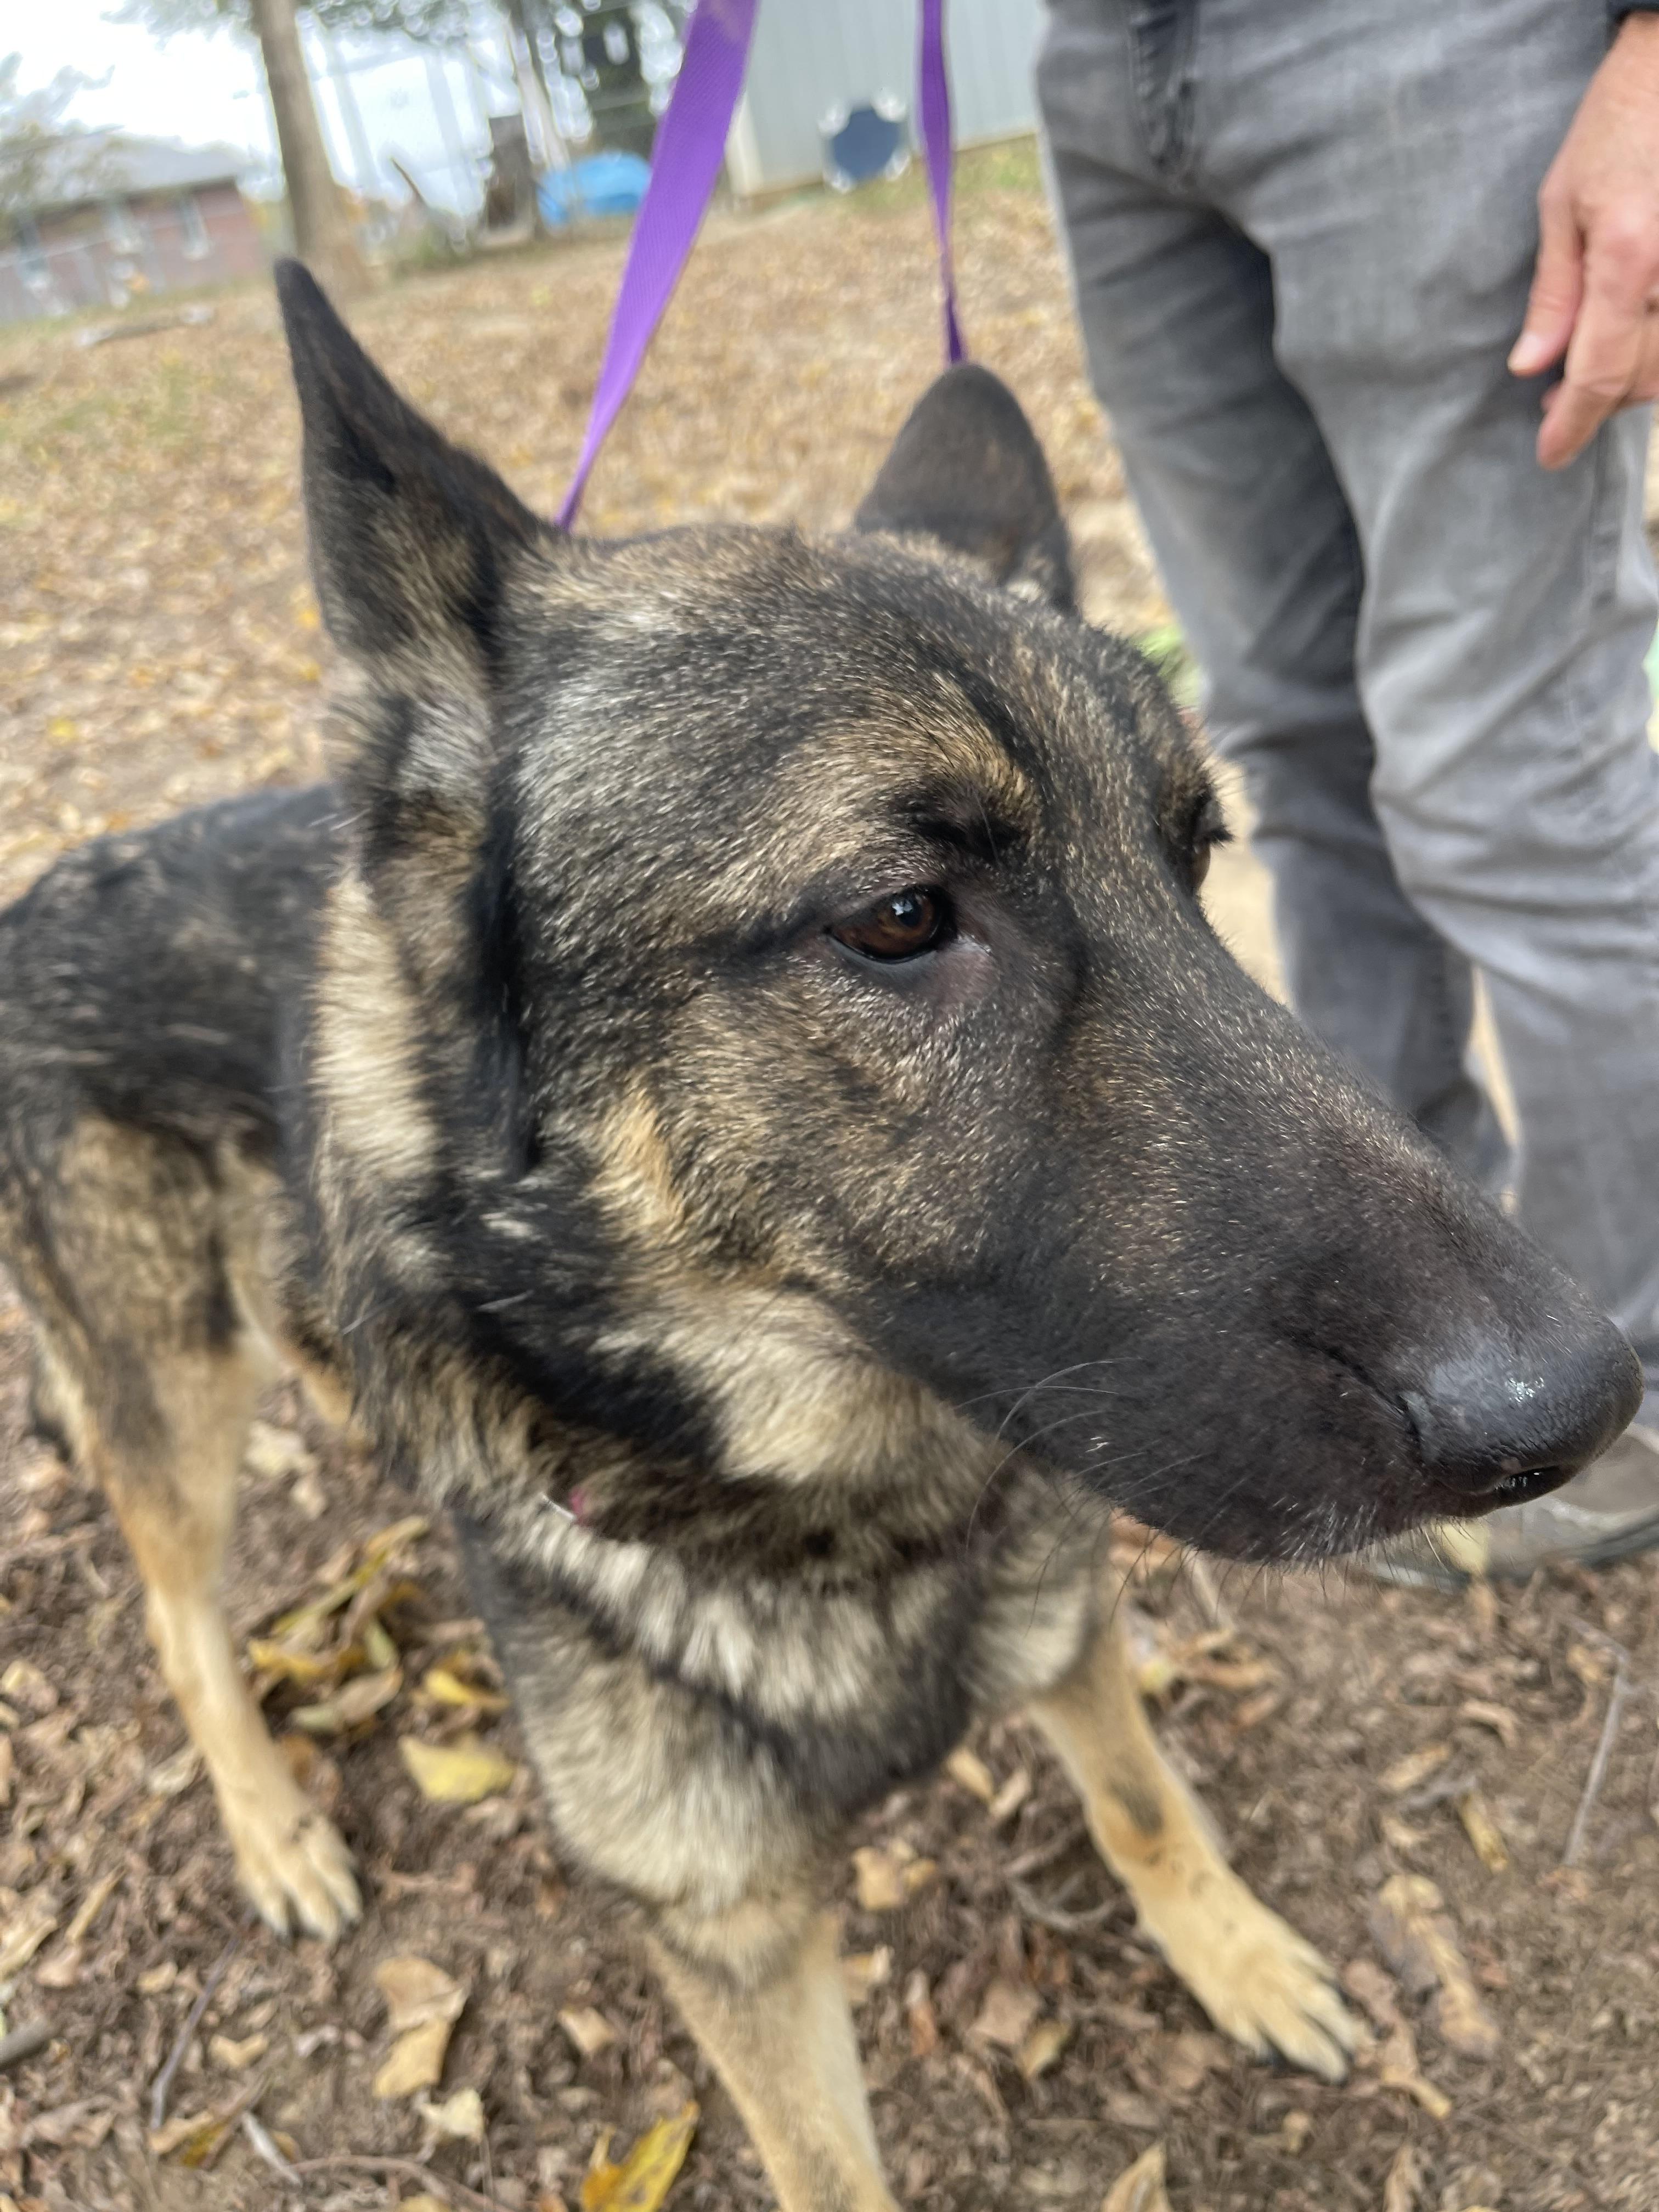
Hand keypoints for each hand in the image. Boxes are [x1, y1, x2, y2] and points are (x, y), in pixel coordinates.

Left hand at [1509, 14, 1658, 469]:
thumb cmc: (1618, 125)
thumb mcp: (1563, 203)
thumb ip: (1554, 292)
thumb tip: (1532, 365)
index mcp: (1630, 258)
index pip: (1599, 373)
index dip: (1572, 425)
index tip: (1549, 455)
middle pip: (1641, 377)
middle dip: (1598, 403)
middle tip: (1554, 404)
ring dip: (1631, 382)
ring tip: (1587, 378)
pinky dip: (1657, 356)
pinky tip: (1628, 346)